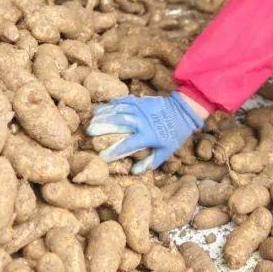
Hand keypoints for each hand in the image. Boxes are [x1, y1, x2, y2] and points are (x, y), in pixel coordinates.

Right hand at [86, 92, 203, 173]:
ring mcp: (140, 108)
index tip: (102, 156)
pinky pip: (124, 100)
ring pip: (119, 110)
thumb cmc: (173, 134)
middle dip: (103, 126)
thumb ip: (150, 162)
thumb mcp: (166, 151)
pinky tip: (102, 106)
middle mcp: (141, 121)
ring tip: (91, 118)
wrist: (183, 112)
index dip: (114, 151)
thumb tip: (134, 171)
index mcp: (147, 135)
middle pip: (119, 123)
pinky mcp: (140, 100)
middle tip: (89, 131)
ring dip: (104, 113)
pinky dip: (112, 103)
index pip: (127, 145)